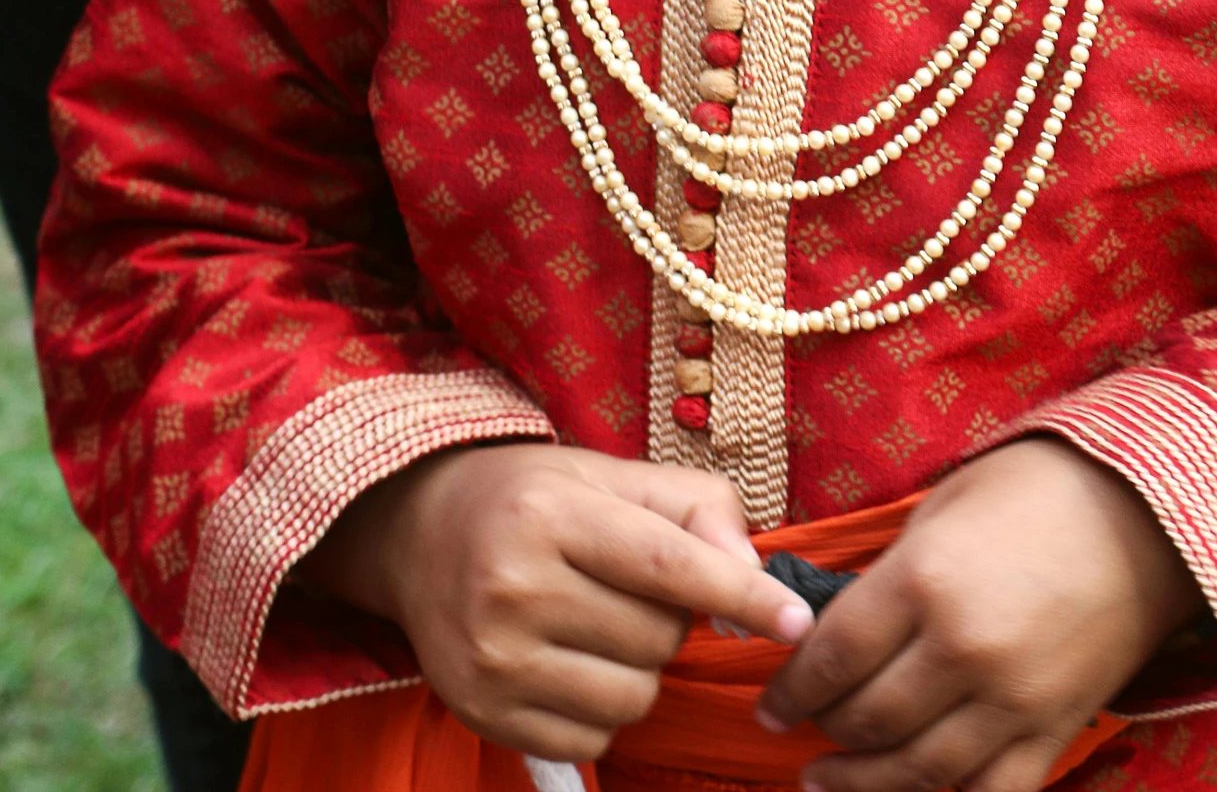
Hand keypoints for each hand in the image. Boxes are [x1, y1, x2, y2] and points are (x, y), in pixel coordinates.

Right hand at [300, 442, 812, 759]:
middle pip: (656, 639)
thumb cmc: (536, 499)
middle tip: (627, 585)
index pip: (666, 566)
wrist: (421, 533)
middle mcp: (514, 587)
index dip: (739, 595)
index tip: (795, 619)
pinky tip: (568, 662)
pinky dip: (601, 710)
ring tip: (597, 623)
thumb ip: (697, 510)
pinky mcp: (482, 712)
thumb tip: (753, 577)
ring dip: (639, 669)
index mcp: (551, 515)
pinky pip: (592, 740)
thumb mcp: (612, 475)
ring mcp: (492, 659)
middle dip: (668, 619)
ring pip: (632, 698)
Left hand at [757, 438, 1202, 791]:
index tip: (769, 704)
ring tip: (827, 783)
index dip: (791, 689)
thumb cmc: (1032, 492)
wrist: (1142, 513)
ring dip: (863, 783)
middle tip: (800, 730)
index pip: (833, 657)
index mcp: (924, 582)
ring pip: (918, 771)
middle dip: (823, 731)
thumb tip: (835, 623)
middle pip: (867, 720)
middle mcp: (962, 650)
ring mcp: (1012, 700)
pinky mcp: (1055, 730)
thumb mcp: (941, 510)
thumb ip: (889, 575)